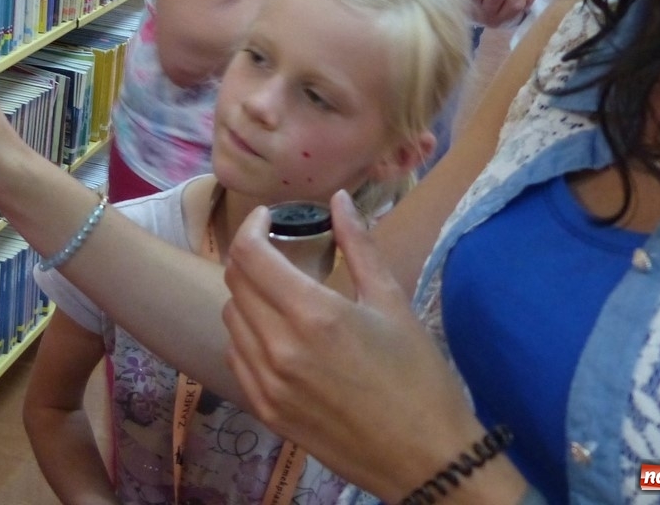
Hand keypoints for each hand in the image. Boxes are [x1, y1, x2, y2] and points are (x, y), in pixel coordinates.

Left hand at [222, 191, 500, 500]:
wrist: (427, 460)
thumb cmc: (418, 377)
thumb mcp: (393, 302)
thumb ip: (358, 244)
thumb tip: (339, 198)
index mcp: (313, 315)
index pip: (249, 254)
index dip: (251, 226)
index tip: (268, 217)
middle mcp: (279, 348)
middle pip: (236, 282)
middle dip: (251, 256)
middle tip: (277, 250)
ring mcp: (268, 383)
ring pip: (232, 318)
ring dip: (248, 294)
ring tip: (281, 291)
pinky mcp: (266, 411)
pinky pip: (237, 356)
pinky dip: (247, 334)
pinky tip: (277, 332)